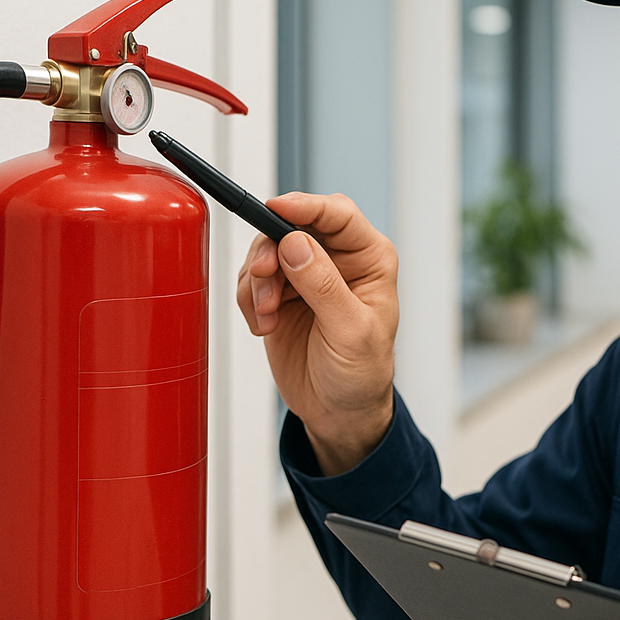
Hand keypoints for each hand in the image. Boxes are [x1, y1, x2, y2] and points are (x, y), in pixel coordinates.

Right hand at [235, 193, 397, 474]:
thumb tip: (296, 244)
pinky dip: (250, 301)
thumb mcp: (349, 331)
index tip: (274, 210)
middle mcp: (337, 260)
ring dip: (258, 282)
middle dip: (270, 250)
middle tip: (263, 277)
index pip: (336, 214)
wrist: (338, 412)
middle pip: (292, 226)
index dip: (304, 207)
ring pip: (265, 251)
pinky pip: (251, 280)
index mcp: (369, 258)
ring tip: (268, 316)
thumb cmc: (361, 374)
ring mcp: (306, 276)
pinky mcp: (280, 295)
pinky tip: (265, 326)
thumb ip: (323, 286)